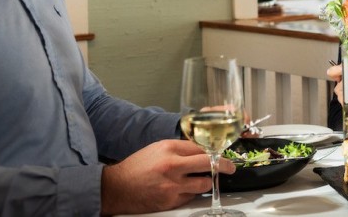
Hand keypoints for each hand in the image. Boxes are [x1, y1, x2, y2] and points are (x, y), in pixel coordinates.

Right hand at [100, 139, 235, 213]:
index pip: (201, 148)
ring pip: (203, 184)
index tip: (221, 154)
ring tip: (202, 180)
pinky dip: (191, 193)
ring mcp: (173, 185)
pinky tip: (183, 189)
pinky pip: (190, 197)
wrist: (117, 187)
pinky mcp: (171, 201)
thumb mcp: (158, 148)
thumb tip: (201, 151)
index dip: (214, 151)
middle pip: (208, 164)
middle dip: (223, 166)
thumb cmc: (137, 167)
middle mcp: (172, 166)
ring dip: (206, 182)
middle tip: (230, 167)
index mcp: (169, 148)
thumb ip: (179, 149)